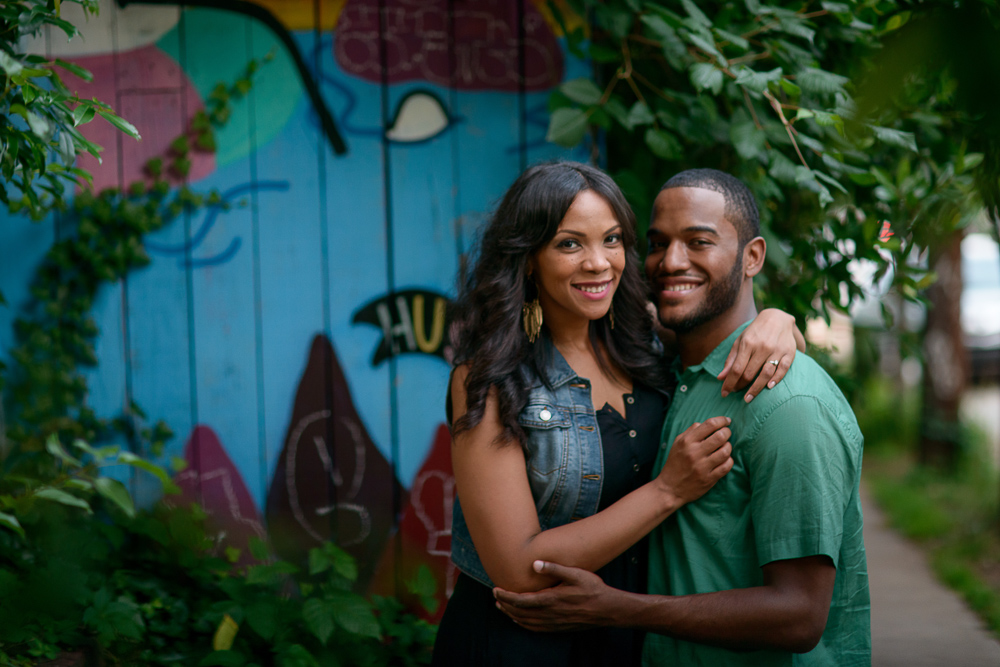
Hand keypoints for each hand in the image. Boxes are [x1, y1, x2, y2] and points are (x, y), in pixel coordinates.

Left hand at [494, 561, 619, 631]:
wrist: (607, 609)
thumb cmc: (592, 588)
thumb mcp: (575, 573)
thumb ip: (554, 568)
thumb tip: (534, 564)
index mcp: (550, 599)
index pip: (520, 600)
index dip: (506, 596)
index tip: (495, 590)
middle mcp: (549, 613)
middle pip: (519, 612)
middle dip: (505, 605)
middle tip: (496, 597)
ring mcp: (553, 622)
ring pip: (526, 622)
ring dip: (512, 615)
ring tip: (502, 607)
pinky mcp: (558, 627)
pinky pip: (535, 628)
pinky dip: (524, 624)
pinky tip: (520, 620)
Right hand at [656, 416, 732, 505]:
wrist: (670, 488)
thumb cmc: (675, 463)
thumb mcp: (677, 444)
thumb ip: (690, 432)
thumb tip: (704, 423)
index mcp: (686, 441)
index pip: (709, 424)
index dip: (722, 420)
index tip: (726, 421)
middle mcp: (694, 453)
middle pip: (720, 436)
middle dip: (727, 432)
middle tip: (727, 434)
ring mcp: (702, 467)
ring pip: (725, 451)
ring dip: (728, 447)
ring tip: (725, 447)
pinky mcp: (708, 479)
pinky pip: (726, 466)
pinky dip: (729, 460)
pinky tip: (725, 459)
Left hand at [718, 308, 798, 401]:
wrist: (777, 318)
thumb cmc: (755, 332)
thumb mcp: (740, 341)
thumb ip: (731, 360)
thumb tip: (720, 378)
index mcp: (748, 343)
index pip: (736, 368)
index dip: (729, 383)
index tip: (724, 393)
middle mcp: (762, 347)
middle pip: (749, 373)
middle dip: (740, 386)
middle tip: (736, 394)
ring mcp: (777, 350)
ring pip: (765, 373)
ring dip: (756, 388)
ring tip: (748, 398)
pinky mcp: (789, 352)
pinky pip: (783, 369)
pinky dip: (776, 379)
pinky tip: (769, 387)